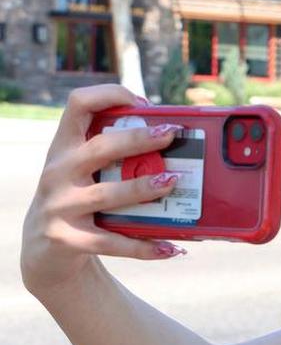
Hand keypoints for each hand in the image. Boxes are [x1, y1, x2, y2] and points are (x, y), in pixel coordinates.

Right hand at [21, 85, 185, 295]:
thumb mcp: (84, 171)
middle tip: (171, 135)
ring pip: (107, 195)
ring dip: (143, 188)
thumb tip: (171, 137)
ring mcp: (59, 206)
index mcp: (64, 147)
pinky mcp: (66, 239)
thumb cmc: (79, 199)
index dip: (110, 95)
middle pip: (99, 148)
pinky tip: (170, 248)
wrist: (44, 249)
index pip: (78, 104)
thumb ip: (113, 155)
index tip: (143, 103)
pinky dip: (143, 247)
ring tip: (172, 182)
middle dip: (138, 139)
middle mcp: (57, 172)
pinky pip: (111, 242)